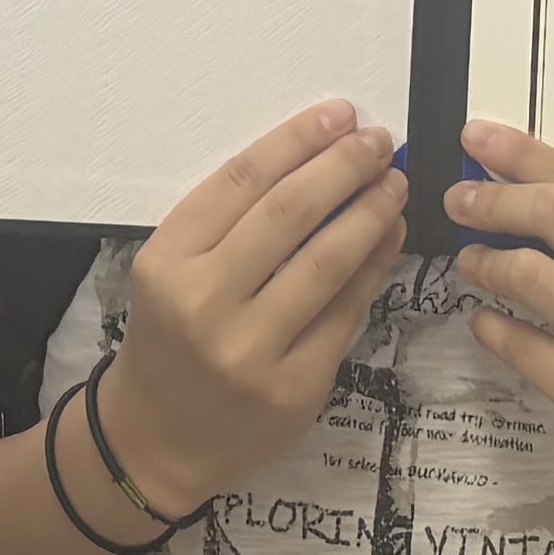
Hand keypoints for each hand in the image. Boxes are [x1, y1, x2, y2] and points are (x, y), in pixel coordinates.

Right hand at [93, 101, 402, 518]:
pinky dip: (373, 269)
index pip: (241, 181)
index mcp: (167, 262)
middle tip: (380, 142)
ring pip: (327, 262)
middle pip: (288, 214)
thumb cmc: (171, 337)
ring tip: (395, 184)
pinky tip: (389, 238)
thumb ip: (233, 222)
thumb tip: (319, 160)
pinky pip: (346, 314)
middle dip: (343, 168)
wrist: (158, 439)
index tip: (339, 115)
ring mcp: (252, 351)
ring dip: (370, 213)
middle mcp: (205, 303)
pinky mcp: (295, 388)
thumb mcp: (173, 270)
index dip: (298, 141)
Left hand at [444, 120, 553, 531]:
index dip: (524, 155)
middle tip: (458, 198)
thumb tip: (530, 192)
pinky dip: (492, 327)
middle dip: (495, 200)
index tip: (477, 135)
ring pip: (533, 277)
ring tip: (470, 261)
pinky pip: (524, 347)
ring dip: (487, 262)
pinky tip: (484, 321)